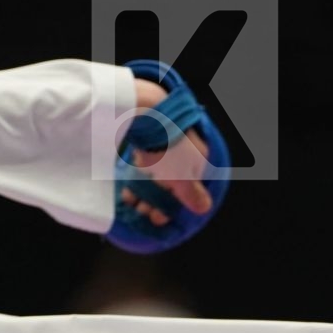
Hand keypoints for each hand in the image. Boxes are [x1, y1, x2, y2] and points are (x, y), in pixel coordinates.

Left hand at [127, 77, 213, 224]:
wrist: (147, 114)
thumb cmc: (169, 150)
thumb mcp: (181, 178)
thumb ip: (192, 194)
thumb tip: (205, 207)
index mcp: (198, 159)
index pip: (188, 188)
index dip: (172, 206)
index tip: (156, 218)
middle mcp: (185, 150)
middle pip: (171, 181)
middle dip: (155, 199)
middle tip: (140, 210)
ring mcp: (167, 141)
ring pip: (156, 171)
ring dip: (143, 190)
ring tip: (130, 200)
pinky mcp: (149, 134)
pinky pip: (145, 160)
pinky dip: (137, 174)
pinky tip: (126, 184)